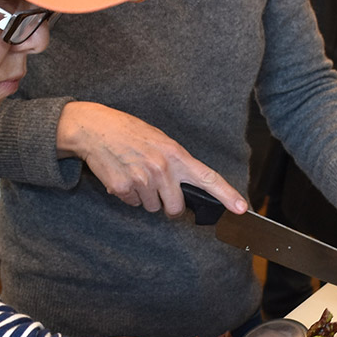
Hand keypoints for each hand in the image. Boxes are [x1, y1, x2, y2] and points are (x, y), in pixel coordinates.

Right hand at [56, 101, 246, 215]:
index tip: (242, 208)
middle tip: (157, 187)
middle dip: (168, 204)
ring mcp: (142, 180)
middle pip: (175, 208)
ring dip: (145, 197)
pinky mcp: (123, 189)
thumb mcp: (159, 140)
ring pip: (152, 207)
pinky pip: (133, 204)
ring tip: (135, 173)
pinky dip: (128, 195)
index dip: (227, 195)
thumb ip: (175, 163)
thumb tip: (186, 187)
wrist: (94, 128)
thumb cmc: (128, 132)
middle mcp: (162, 169)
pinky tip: (123, 176)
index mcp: (175, 154)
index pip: (208, 178)